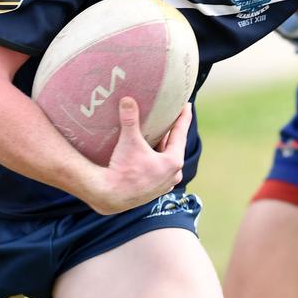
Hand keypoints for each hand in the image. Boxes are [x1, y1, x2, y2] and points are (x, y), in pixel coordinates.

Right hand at [83, 98, 189, 214]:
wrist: (110, 197)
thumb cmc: (123, 170)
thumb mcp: (129, 142)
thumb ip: (130, 119)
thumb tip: (128, 100)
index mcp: (173, 161)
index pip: (181, 133)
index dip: (184, 117)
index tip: (187, 105)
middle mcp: (174, 174)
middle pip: (175, 146)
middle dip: (173, 131)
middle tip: (172, 116)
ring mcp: (165, 184)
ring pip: (168, 159)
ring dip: (164, 147)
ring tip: (160, 133)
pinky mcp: (155, 191)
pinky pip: (160, 170)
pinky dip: (157, 160)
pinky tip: (150, 154)